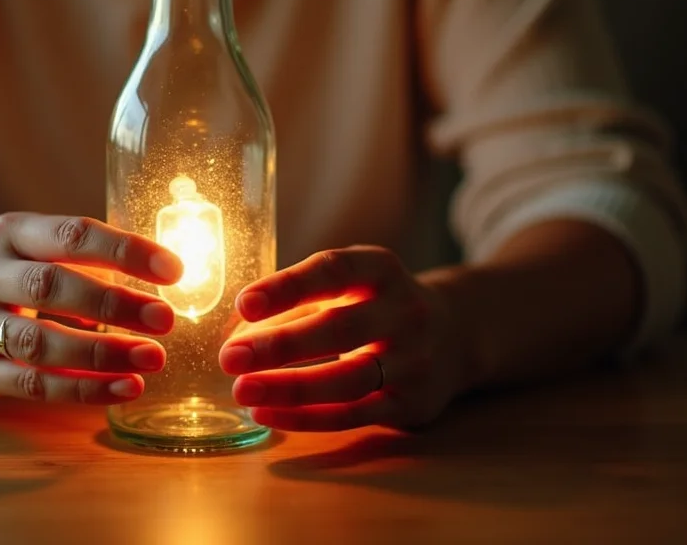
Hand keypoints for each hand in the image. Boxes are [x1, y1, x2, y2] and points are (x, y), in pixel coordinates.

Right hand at [0, 214, 182, 403]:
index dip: (124, 250)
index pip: (70, 234)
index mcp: (6, 233)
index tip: (173, 269)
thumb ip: (81, 256)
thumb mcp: (28, 245)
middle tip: (166, 319)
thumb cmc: (1, 271)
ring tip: (152, 358)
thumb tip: (163, 277)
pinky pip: (31, 385)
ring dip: (103, 353)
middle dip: (116, 304)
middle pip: (52, 286)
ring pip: (39, 342)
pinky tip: (123, 387)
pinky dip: (81, 389)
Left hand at [218, 246, 464, 430]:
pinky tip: (267, 414)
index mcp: (381, 269)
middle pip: (341, 328)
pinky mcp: (412, 403)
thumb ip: (294, 305)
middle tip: (230, 358)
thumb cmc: (375, 305)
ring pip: (348, 380)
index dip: (287, 287)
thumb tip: (236, 337)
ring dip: (290, 389)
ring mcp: (414, 360)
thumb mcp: (347, 287)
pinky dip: (306, 418)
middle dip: (281, 345)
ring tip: (243, 392)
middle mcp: (404, 312)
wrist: (456, 335)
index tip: (243, 304)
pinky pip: (353, 415)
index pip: (333, 271)